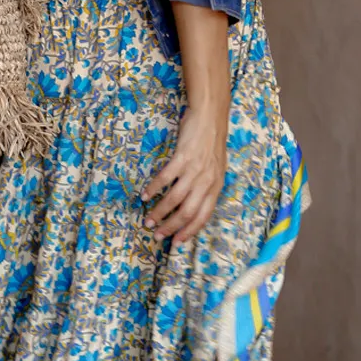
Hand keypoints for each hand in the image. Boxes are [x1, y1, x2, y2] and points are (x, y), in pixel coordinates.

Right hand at [141, 105, 226, 244]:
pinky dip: (153, 189)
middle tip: (157, 234)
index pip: (203, 216)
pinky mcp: (182, 158)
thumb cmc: (211, 144)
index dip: (189, 232)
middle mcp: (207, 181)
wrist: (210, 118)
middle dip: (171, 227)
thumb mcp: (216, 170)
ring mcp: (195, 170)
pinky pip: (165, 179)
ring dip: (159, 212)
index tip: (176, 243)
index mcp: (216, 187)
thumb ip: (207, 188)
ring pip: (174, 199)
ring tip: (148, 219)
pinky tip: (145, 196)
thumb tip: (192, 207)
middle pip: (187, 212)